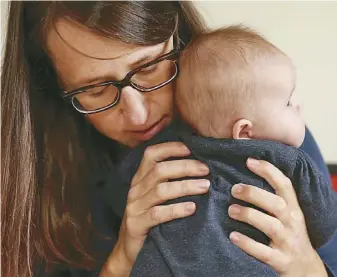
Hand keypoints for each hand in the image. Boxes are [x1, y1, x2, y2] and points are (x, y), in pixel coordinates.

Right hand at [101, 142, 209, 276]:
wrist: (129, 249)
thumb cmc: (149, 218)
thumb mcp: (154, 196)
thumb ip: (168, 181)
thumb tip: (197, 166)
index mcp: (140, 178)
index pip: (151, 154)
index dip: (170, 148)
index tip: (191, 149)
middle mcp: (136, 189)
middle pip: (159, 170)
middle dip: (185, 167)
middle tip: (205, 170)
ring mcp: (135, 207)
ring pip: (161, 190)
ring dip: (185, 186)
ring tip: (205, 186)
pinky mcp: (136, 224)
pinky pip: (158, 214)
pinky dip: (176, 209)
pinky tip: (192, 208)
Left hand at [228, 158, 327, 276]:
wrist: (305, 268)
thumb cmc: (288, 234)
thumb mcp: (287, 214)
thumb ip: (271, 198)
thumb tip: (243, 175)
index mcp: (292, 208)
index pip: (284, 184)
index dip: (268, 170)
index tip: (249, 161)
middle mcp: (291, 222)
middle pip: (275, 203)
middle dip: (253, 193)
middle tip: (234, 189)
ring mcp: (287, 242)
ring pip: (269, 225)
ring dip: (248, 215)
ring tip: (231, 210)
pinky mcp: (280, 260)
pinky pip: (263, 252)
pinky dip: (247, 243)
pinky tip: (233, 236)